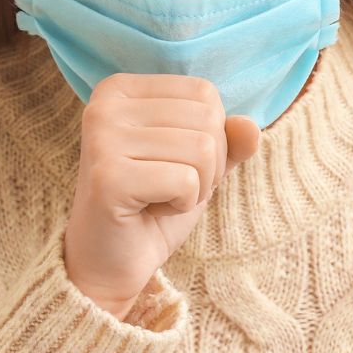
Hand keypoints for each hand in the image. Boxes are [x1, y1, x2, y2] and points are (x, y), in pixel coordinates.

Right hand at [64, 73, 260, 316]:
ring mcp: (101, 138)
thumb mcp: (200, 165)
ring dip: (195, 188)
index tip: (172, 163)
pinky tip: (148, 211)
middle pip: (207, 118)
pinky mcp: (108, 176)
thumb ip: (229, 140)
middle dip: (207, 165)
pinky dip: (181, 205)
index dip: (211, 136)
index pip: (204, 92)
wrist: (111, 262)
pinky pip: (187, 181)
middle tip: (167, 188)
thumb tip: (251, 126)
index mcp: (121, 89)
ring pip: (203, 149)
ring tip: (158, 199)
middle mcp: (104, 105)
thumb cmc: (154, 206)